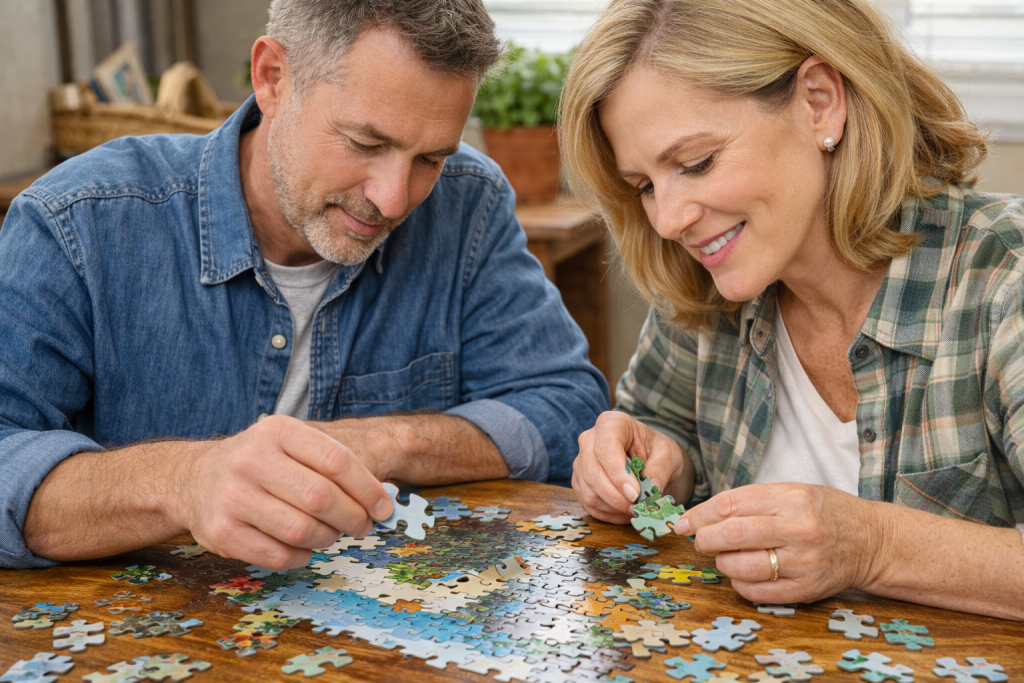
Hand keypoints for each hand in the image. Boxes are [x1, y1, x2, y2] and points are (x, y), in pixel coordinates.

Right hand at [171, 415, 393, 569]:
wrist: (194, 479)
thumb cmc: (261, 464)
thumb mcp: (291, 445)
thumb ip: (333, 465)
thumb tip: (381, 502)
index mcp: (278, 431)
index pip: (337, 461)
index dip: (368, 489)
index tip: (384, 508)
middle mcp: (252, 459)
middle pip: (321, 498)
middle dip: (352, 518)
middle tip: (362, 526)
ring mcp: (232, 495)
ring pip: (301, 530)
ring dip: (327, 538)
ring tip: (330, 534)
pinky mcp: (220, 531)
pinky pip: (278, 555)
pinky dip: (301, 557)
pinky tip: (304, 548)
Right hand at [572, 411, 686, 524]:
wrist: (649, 458)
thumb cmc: (656, 450)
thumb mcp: (668, 454)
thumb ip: (660, 469)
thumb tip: (651, 490)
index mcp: (612, 423)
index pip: (605, 448)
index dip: (618, 474)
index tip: (635, 494)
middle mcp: (590, 439)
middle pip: (591, 472)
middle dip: (615, 496)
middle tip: (637, 508)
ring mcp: (581, 460)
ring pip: (587, 490)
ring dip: (611, 507)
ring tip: (634, 511)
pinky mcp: (580, 480)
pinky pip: (587, 502)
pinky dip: (606, 513)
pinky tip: (623, 513)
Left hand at [676, 483, 886, 602]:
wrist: (872, 541)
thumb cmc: (826, 512)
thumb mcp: (793, 491)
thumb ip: (752, 501)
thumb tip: (704, 515)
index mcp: (792, 498)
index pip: (731, 504)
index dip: (700, 514)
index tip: (684, 522)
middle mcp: (798, 529)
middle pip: (733, 535)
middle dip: (705, 539)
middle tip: (699, 541)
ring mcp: (803, 561)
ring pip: (742, 566)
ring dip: (721, 563)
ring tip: (723, 557)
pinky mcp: (806, 589)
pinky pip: (758, 591)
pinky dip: (739, 584)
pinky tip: (741, 574)